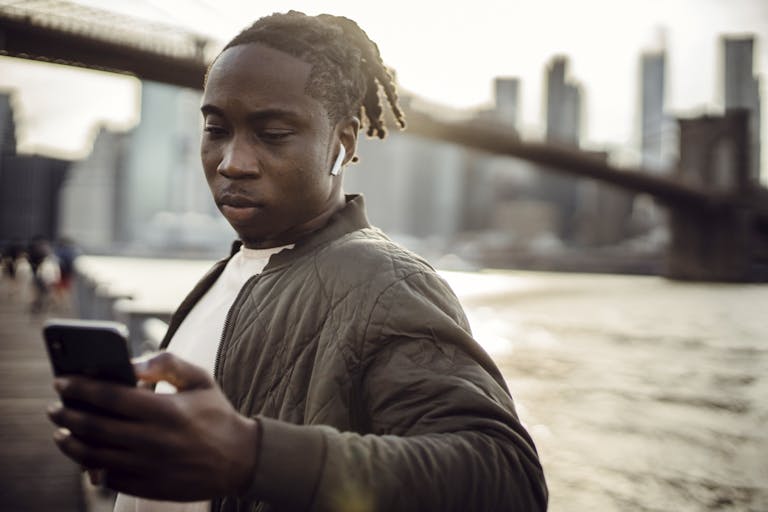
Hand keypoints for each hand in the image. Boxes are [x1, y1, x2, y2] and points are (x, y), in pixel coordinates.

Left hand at [47, 352, 258, 500]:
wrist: (240, 459)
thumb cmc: (216, 414)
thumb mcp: (200, 380)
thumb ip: (167, 364)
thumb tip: (131, 363)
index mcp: (167, 411)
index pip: (111, 397)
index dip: (81, 388)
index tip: (62, 381)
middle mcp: (154, 440)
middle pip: (95, 427)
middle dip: (68, 415)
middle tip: (54, 407)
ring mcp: (150, 467)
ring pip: (94, 457)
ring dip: (71, 443)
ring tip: (61, 432)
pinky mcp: (149, 487)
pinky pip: (109, 478)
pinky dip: (91, 467)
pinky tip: (85, 456)